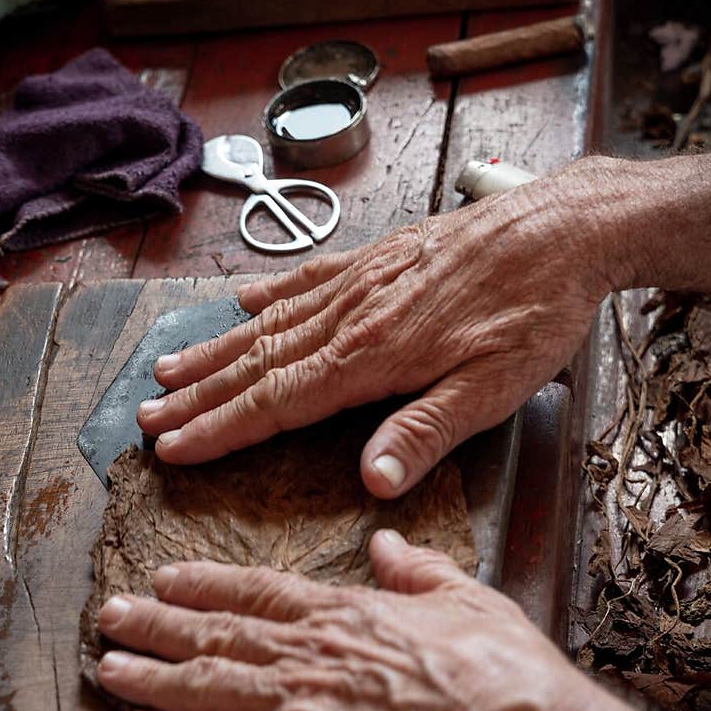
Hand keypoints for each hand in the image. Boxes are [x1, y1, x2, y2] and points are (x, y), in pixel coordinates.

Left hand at [92, 532, 595, 710]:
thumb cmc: (500, 673)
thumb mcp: (465, 598)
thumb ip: (417, 569)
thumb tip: (388, 542)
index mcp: (346, 614)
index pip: (261, 592)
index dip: (209, 585)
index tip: (171, 578)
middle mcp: (306, 649)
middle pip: (216, 632)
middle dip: (159, 622)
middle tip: (114, 613)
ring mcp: (293, 700)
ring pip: (200, 682)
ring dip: (148, 674)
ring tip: (106, 666)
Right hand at [136, 159, 616, 497]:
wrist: (564, 228)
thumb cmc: (534, 314)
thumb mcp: (492, 390)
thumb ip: (426, 433)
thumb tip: (370, 482)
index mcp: (372, 357)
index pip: (277, 402)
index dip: (219, 429)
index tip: (173, 449)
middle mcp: (352, 316)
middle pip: (257, 363)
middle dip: (197, 396)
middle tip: (147, 419)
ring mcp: (360, 281)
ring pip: (269, 322)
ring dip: (215, 350)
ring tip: (168, 369)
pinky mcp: (379, 258)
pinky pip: (306, 277)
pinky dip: (267, 293)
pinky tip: (241, 301)